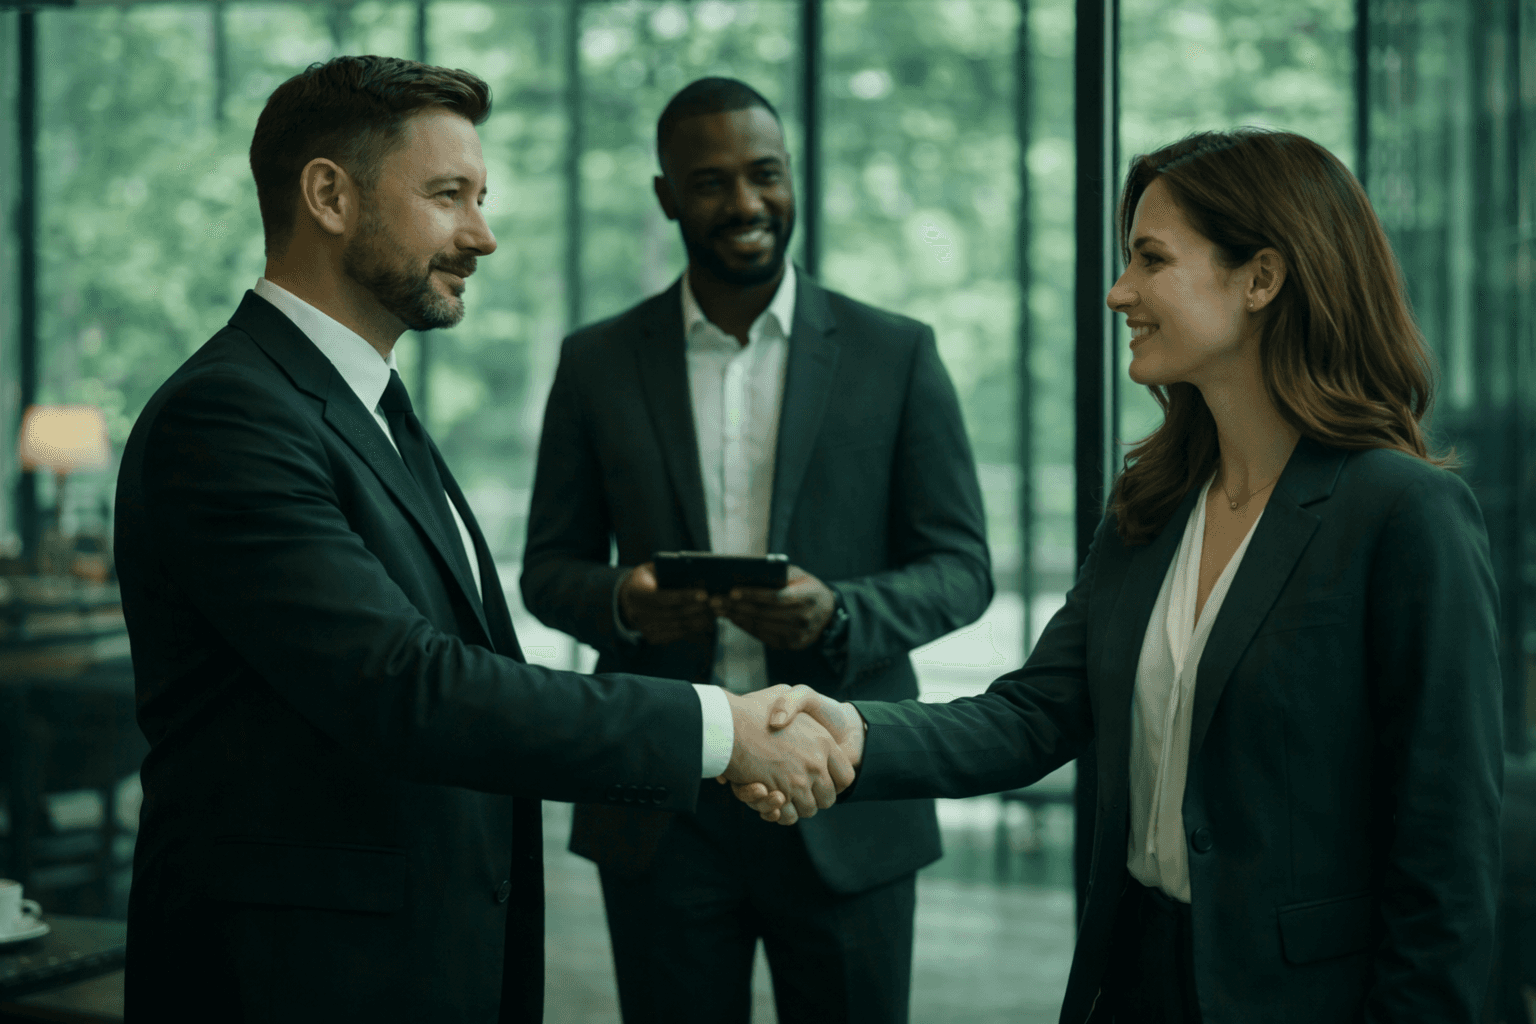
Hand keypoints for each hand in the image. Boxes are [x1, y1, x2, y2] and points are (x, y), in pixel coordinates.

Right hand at [619, 562, 714, 644]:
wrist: (630, 596)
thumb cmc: (650, 577)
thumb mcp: (656, 568)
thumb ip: (672, 571)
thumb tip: (699, 573)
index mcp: (636, 592)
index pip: (662, 597)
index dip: (684, 596)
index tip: (705, 594)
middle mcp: (637, 613)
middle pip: (674, 614)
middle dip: (699, 608)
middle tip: (718, 601)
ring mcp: (644, 628)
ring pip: (679, 626)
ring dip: (701, 619)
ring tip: (718, 610)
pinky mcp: (652, 638)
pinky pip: (679, 634)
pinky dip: (696, 628)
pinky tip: (709, 620)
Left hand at [711, 565, 835, 649]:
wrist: (828, 611)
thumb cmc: (807, 587)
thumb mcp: (799, 574)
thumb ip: (779, 573)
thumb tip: (748, 573)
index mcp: (807, 597)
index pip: (776, 597)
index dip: (753, 595)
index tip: (732, 591)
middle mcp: (804, 618)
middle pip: (764, 613)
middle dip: (736, 607)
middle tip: (715, 600)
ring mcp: (798, 635)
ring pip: (761, 626)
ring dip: (736, 617)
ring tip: (719, 608)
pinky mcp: (791, 644)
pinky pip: (763, 636)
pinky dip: (745, 626)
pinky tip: (733, 618)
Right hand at [716, 685, 855, 822]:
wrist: (726, 722)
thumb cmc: (755, 708)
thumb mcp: (788, 694)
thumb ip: (803, 706)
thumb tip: (806, 729)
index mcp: (823, 741)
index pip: (845, 775)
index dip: (835, 782)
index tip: (822, 782)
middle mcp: (816, 762)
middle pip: (828, 798)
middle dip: (814, 799)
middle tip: (797, 791)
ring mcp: (799, 780)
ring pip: (808, 809)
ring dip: (794, 807)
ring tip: (778, 794)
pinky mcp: (779, 793)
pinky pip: (787, 815)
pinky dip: (778, 813)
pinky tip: (767, 798)